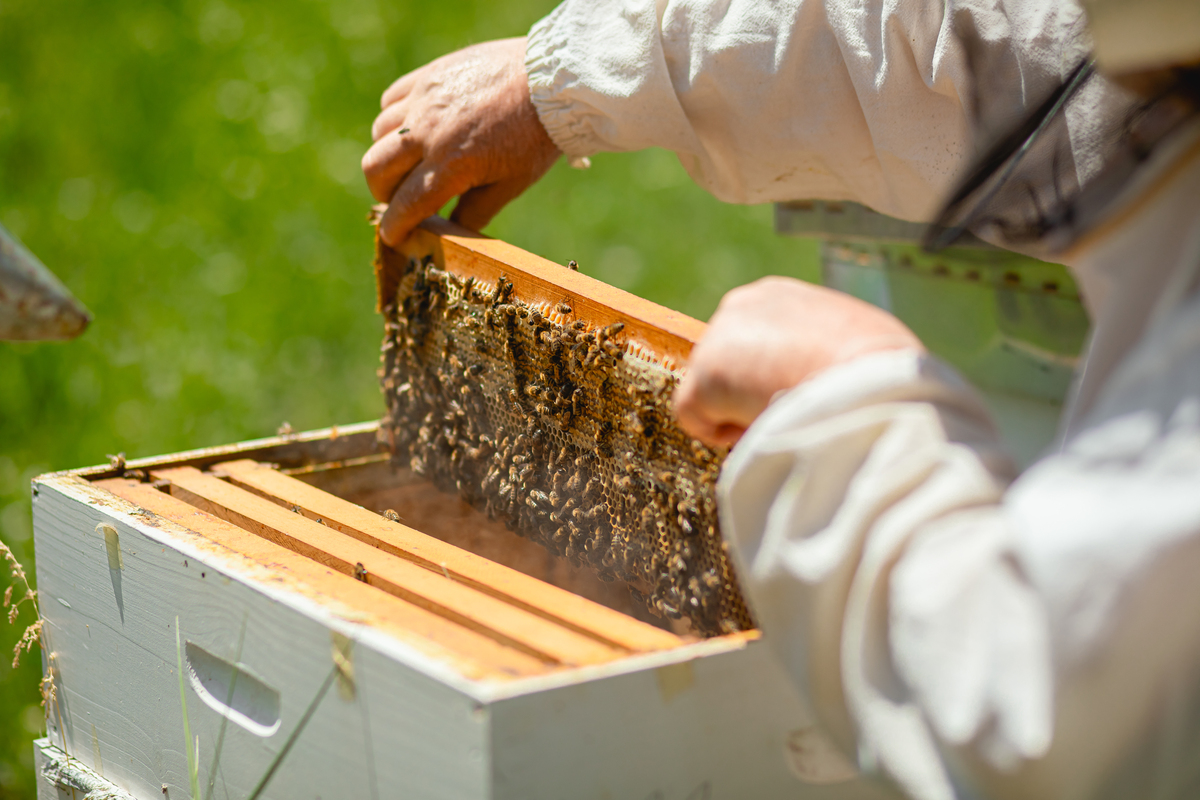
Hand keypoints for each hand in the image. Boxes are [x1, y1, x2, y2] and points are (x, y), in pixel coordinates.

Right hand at [363, 37, 560, 246]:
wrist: (553, 82)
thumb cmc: (536, 137)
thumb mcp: (510, 184)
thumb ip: (474, 212)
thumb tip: (449, 235)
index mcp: (451, 164)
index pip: (406, 204)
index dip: (394, 226)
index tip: (392, 236)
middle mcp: (428, 131)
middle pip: (375, 168)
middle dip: (383, 192)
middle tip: (400, 199)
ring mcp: (425, 99)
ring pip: (380, 133)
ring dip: (388, 155)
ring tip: (411, 162)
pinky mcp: (428, 74)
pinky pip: (391, 99)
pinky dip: (394, 119)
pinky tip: (414, 128)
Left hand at [674, 277, 923, 445]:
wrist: (870, 382)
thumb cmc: (883, 368)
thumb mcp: (863, 341)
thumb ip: (831, 350)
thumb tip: (834, 376)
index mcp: (780, 297)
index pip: (759, 340)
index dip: (773, 374)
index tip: (797, 395)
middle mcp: (742, 306)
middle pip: (731, 365)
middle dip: (751, 392)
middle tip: (791, 413)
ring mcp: (719, 340)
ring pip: (716, 394)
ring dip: (744, 414)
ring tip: (787, 421)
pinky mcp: (705, 377)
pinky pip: (698, 420)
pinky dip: (722, 436)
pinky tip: (763, 432)